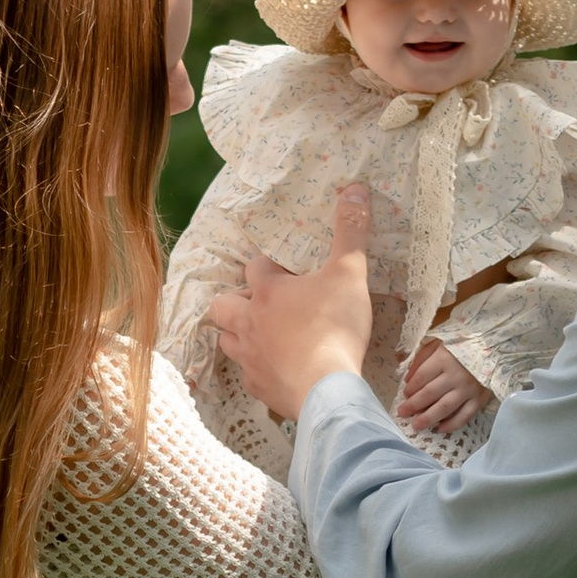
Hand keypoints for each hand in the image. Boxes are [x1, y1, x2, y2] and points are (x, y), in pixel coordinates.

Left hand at [212, 183, 373, 422]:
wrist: (327, 389)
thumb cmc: (335, 327)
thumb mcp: (350, 273)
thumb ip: (350, 232)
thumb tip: (354, 189)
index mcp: (267, 291)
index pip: (255, 266)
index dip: (269, 266)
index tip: (286, 270)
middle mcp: (249, 322)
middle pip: (222, 305)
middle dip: (235, 300)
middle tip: (259, 303)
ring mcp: (250, 357)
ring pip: (226, 340)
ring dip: (238, 334)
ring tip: (261, 334)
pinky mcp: (259, 387)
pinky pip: (249, 375)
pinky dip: (258, 369)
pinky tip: (276, 369)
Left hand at [396, 337, 495, 434]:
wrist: (493, 347)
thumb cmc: (462, 345)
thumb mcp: (438, 343)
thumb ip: (421, 358)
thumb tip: (407, 379)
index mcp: (443, 359)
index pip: (421, 377)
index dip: (410, 388)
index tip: (405, 395)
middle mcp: (455, 376)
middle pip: (429, 394)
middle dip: (413, 406)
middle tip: (402, 414)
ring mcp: (468, 389)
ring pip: (444, 408)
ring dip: (428, 419)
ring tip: (416, 426)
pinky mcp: (479, 399)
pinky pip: (464, 416)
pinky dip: (451, 425)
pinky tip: (440, 429)